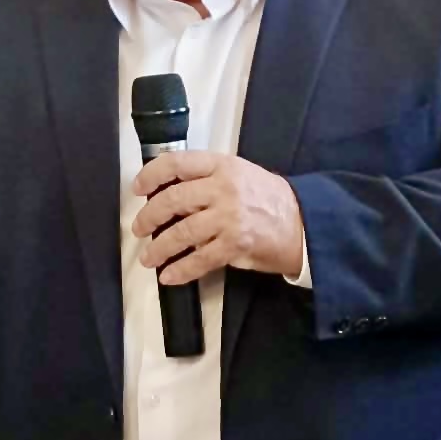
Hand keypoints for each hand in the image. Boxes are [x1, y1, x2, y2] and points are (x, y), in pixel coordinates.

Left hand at [131, 151, 304, 285]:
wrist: (302, 223)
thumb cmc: (267, 198)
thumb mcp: (239, 173)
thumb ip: (206, 178)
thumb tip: (168, 195)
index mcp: (222, 166)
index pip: (177, 163)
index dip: (151, 175)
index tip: (138, 188)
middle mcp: (223, 189)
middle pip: (173, 200)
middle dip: (149, 217)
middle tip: (139, 228)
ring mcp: (229, 218)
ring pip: (181, 233)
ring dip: (159, 248)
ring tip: (148, 257)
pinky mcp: (235, 245)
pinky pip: (200, 260)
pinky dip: (180, 270)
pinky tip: (169, 276)